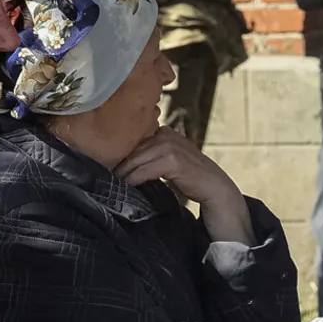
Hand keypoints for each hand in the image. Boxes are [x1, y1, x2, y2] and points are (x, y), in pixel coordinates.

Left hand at [115, 128, 253, 243]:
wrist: (217, 190)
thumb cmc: (191, 179)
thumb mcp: (169, 161)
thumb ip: (149, 156)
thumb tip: (117, 162)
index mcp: (165, 131)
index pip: (132, 141)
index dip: (119, 155)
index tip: (107, 168)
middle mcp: (167, 134)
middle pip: (130, 150)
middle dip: (117, 166)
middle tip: (104, 179)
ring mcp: (171, 146)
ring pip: (134, 161)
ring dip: (122, 175)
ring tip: (113, 186)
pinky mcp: (173, 160)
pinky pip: (143, 171)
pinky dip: (133, 180)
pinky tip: (127, 188)